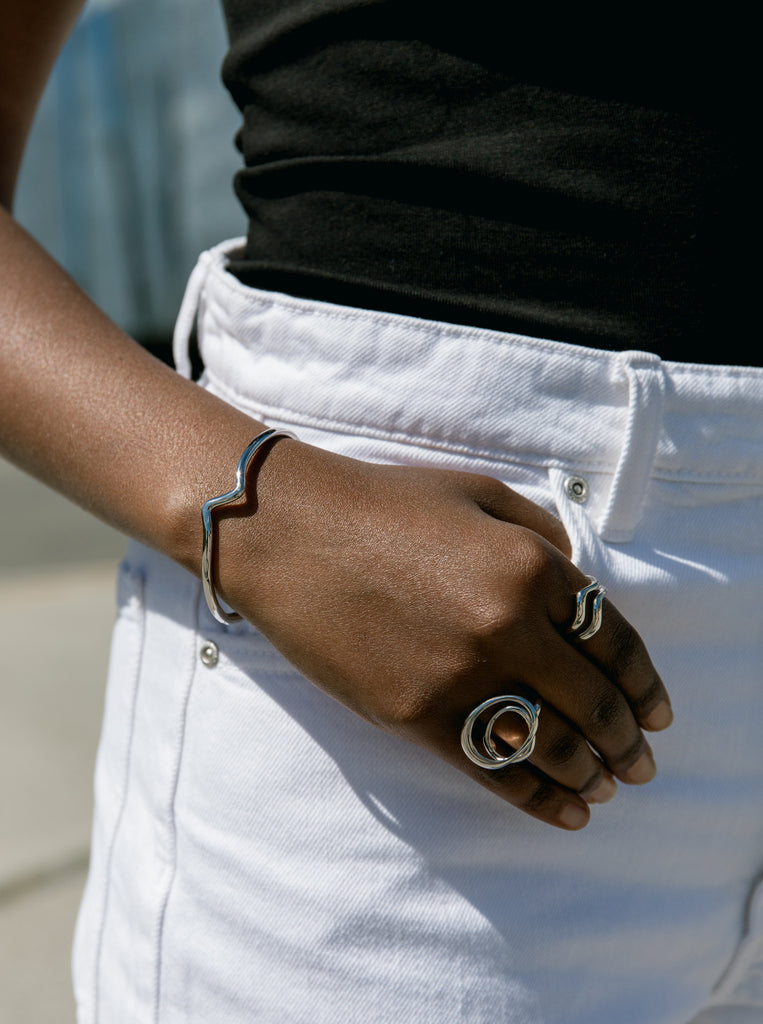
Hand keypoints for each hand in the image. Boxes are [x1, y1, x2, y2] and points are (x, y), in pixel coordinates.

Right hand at [217, 440, 671, 830]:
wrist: (290, 532)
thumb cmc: (383, 504)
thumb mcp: (476, 494)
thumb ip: (540, 534)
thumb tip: (578, 585)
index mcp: (531, 565)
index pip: (616, 641)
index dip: (646, 685)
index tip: (658, 713)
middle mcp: (507, 626)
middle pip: (594, 702)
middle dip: (628, 741)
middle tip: (642, 763)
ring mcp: (460, 676)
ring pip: (551, 745)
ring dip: (591, 774)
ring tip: (606, 787)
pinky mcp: (415, 715)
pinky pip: (492, 769)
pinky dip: (537, 798)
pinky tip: (565, 811)